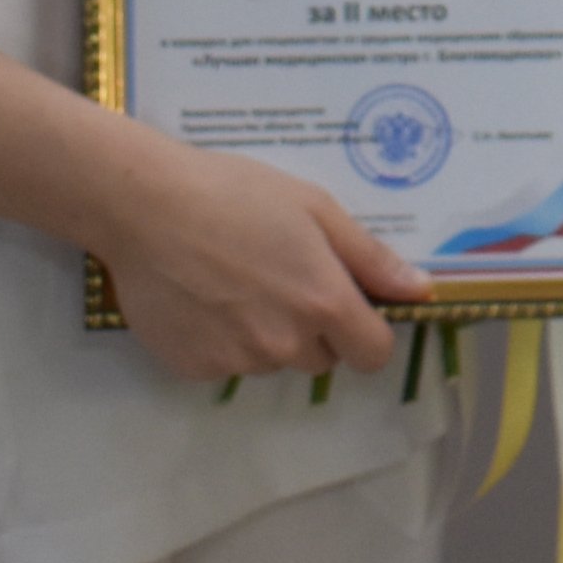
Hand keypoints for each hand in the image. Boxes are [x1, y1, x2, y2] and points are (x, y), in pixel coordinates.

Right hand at [93, 137, 421, 383]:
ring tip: (232, 281)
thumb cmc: (234, 194)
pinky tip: (200, 297)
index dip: (366, 332)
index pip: (374, 354)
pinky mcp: (193, 368)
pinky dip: (219, 340)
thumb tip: (419, 290)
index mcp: (324, 303)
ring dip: (264, 335)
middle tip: (278, 278)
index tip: (347, 307)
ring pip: (271, 361)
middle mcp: (285, 343)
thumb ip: (370, 258)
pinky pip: (224, 363)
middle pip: (321, 358)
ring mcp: (237, 360)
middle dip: (312, 328)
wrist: (143, 205)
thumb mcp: (314, 209)